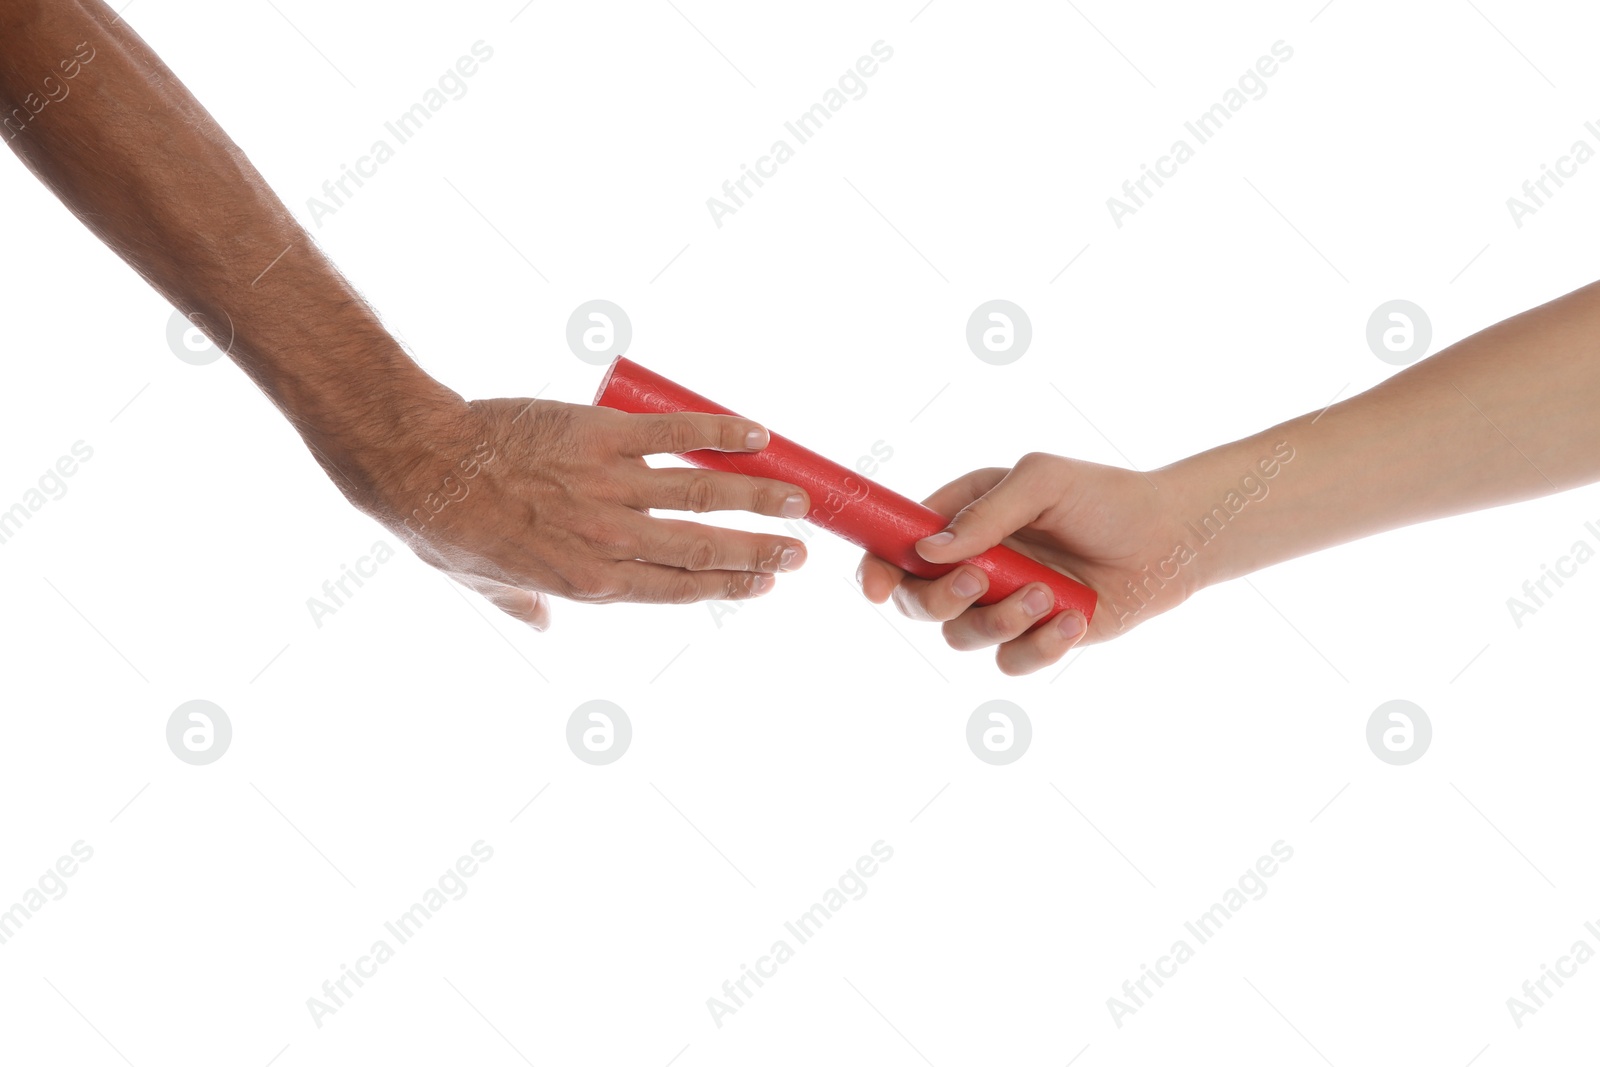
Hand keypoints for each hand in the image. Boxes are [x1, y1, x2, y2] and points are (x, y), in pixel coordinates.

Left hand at [323, 393, 810, 629]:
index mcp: (590, 582)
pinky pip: (675, 433)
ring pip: (705, 494)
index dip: (730, 586)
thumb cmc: (447, 529)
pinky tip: (755, 434)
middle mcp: (612, 539)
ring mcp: (611, 486)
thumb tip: (541, 626)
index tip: (766, 584)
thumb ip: (525, 607)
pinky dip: (720, 432)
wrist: (421, 466)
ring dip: (760, 497)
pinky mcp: (602, 436)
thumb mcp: (486, 587)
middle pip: (706, 549)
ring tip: (799, 499)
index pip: (680, 589)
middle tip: (803, 550)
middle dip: (762, 551)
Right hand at [858, 453, 1194, 674]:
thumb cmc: (1106, 497)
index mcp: (964, 518)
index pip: (899, 547)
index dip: (878, 569)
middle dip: (941, 600)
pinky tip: (1073, 621)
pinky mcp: (1037, 638)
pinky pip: (1011, 662)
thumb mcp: (1043, 480)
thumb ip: (986, 512)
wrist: (1172, 539)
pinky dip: (1039, 648)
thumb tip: (931, 551)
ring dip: (1000, 622)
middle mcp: (975, 564)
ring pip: (962, 638)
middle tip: (979, 582)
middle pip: (919, 602)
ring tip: (1048, 597)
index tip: (877, 586)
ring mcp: (1004, 604)